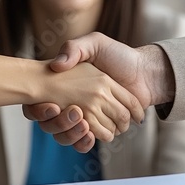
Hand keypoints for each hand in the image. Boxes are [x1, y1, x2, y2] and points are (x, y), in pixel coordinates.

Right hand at [23, 32, 175, 150]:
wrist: (145, 72)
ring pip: (68, 134)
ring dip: (72, 132)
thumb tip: (56, 66)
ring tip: (82, 122)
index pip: (44, 102)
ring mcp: (89, 117)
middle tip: (71, 112)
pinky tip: (90, 133)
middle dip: (59, 122)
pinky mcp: (102, 128)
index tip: (48, 105)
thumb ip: (74, 48)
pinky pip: (86, 140)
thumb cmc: (120, 56)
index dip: (40, 109)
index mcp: (70, 85)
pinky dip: (86, 140)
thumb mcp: (95, 43)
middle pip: (54, 122)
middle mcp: (76, 102)